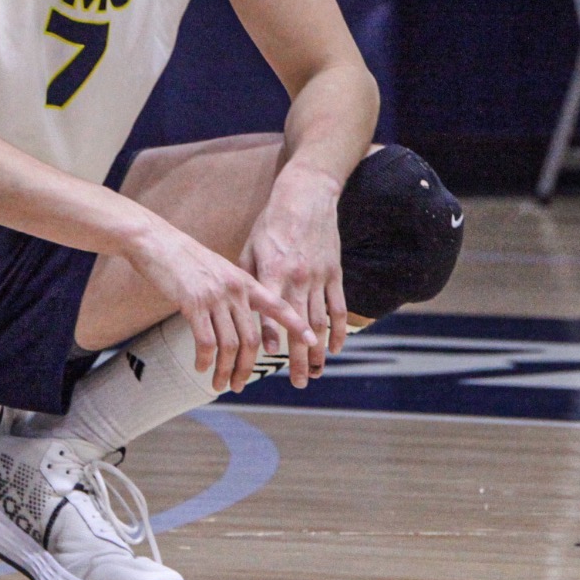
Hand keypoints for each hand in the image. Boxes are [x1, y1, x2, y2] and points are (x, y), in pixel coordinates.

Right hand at [126, 218, 314, 394]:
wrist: (157, 242)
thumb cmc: (184, 258)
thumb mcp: (218, 269)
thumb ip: (234, 291)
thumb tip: (241, 317)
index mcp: (245, 280)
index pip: (278, 304)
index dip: (296, 324)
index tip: (311, 340)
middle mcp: (235, 289)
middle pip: (252, 338)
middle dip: (247, 367)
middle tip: (239, 385)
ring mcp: (215, 296)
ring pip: (230, 345)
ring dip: (225, 370)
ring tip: (219, 384)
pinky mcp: (193, 303)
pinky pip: (206, 342)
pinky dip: (205, 360)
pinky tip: (200, 367)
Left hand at [241, 167, 347, 388]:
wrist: (306, 196)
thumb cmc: (272, 224)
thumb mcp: (251, 247)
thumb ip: (248, 279)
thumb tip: (241, 309)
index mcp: (273, 272)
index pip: (271, 311)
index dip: (270, 334)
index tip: (266, 358)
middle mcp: (297, 278)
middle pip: (299, 326)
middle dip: (298, 357)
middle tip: (297, 382)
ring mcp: (319, 277)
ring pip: (320, 321)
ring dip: (318, 350)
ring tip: (314, 373)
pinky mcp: (334, 273)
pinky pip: (339, 308)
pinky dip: (339, 331)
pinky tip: (334, 349)